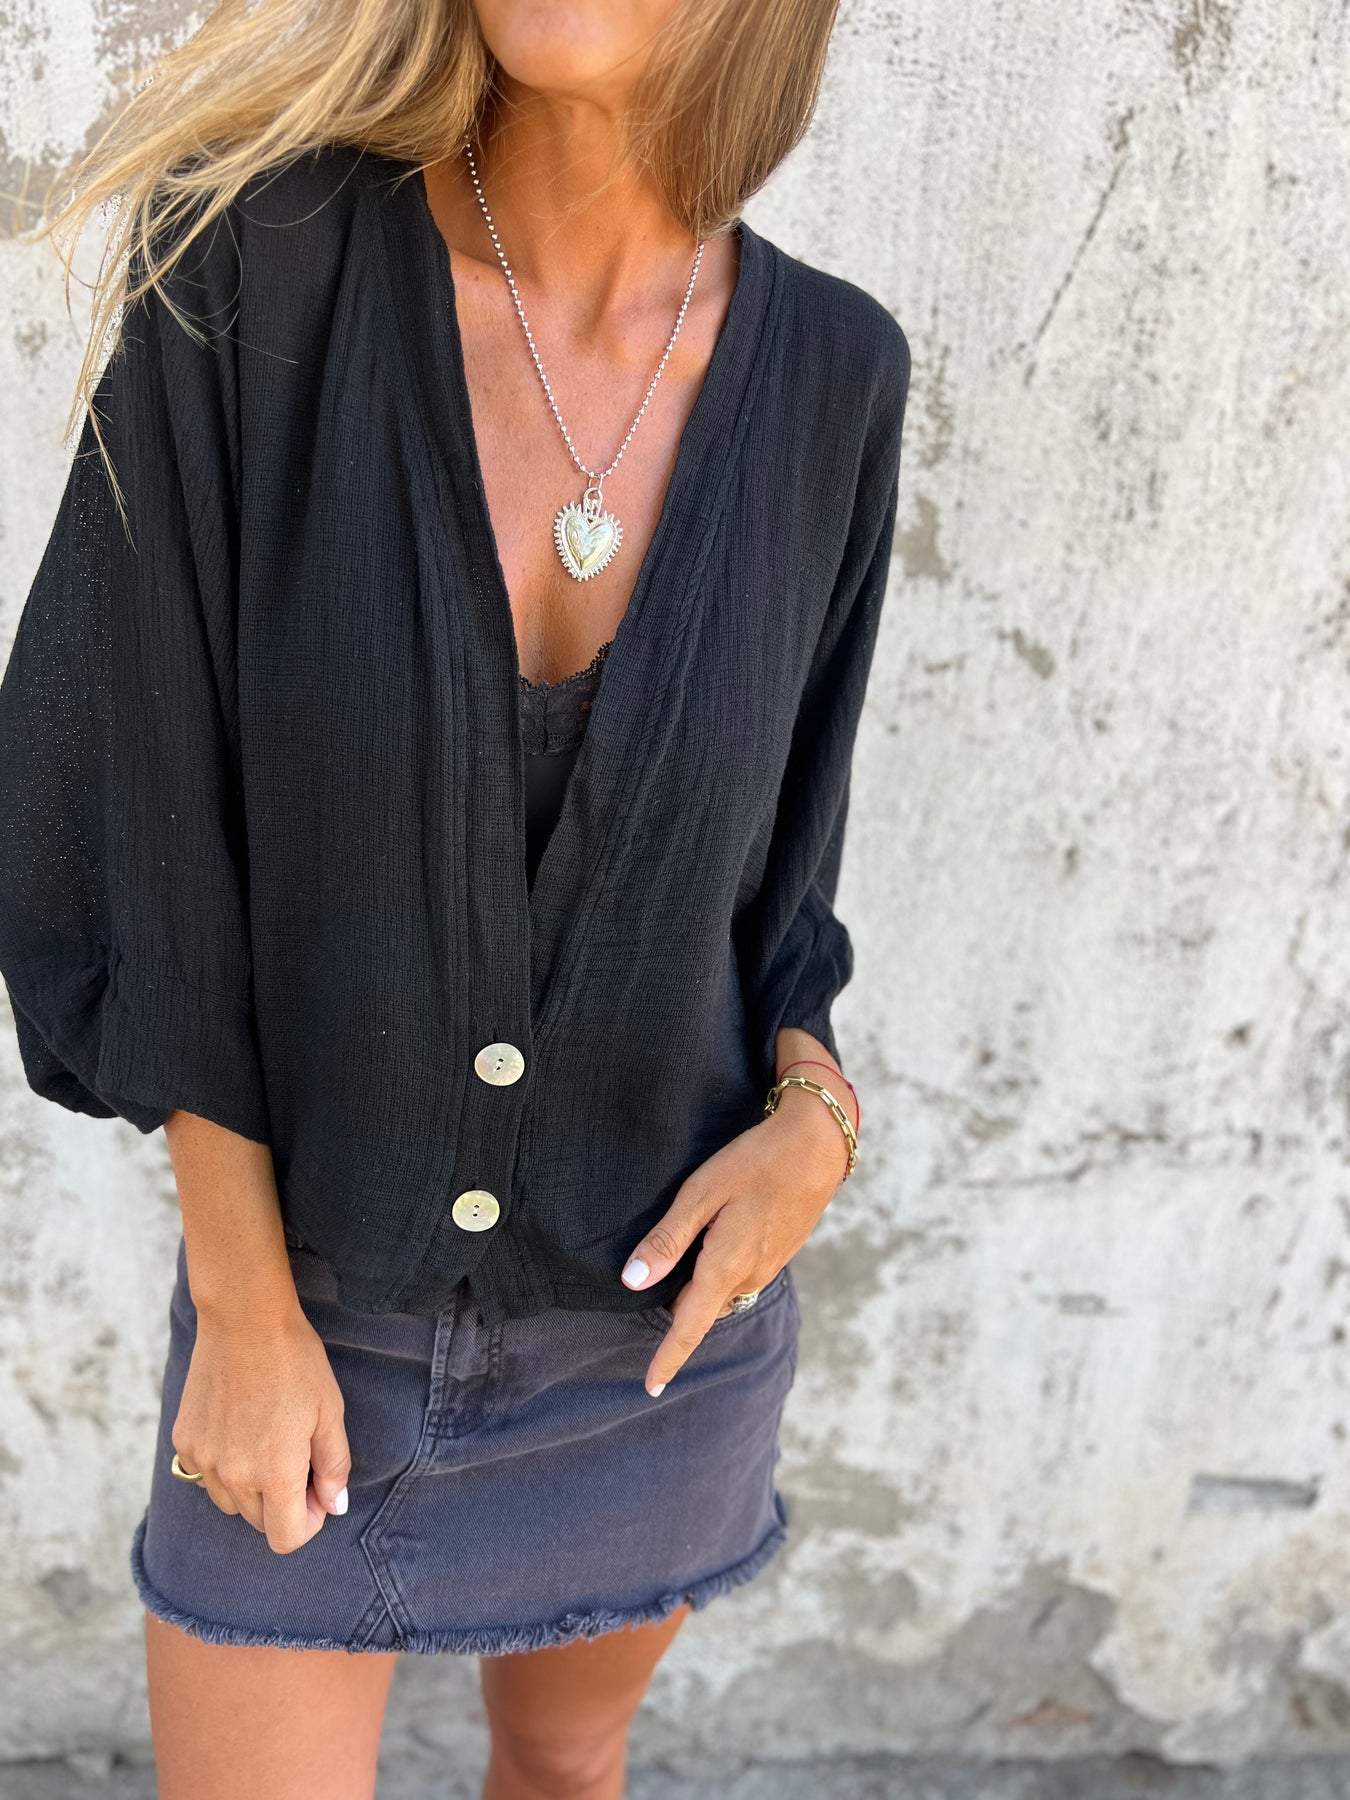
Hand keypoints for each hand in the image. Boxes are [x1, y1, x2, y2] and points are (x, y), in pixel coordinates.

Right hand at [171, 1298, 351, 1553]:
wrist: (244, 1320)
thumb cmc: (295, 1363)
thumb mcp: (329, 1412)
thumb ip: (334, 1467)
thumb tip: (334, 1507)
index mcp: (274, 1474)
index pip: (286, 1539)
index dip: (309, 1523)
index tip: (318, 1493)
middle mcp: (233, 1477)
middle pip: (259, 1523)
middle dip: (284, 1503)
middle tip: (299, 1457)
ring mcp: (203, 1461)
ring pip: (231, 1503)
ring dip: (252, 1488)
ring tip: (268, 1439)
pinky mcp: (184, 1442)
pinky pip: (207, 1476)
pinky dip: (225, 1466)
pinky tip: (240, 1427)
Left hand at [620, 1079, 850, 1394]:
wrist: (817, 1145)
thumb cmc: (754, 1162)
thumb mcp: (700, 1193)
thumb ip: (667, 1240)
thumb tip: (632, 1282)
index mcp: (726, 1266)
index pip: (689, 1327)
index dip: (668, 1357)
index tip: (651, 1386)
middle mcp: (750, 1276)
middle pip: (702, 1310)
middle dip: (677, 1312)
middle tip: (647, 1294)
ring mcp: (768, 1267)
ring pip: (722, 1293)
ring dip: (698, 1289)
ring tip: (675, 1268)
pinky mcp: (778, 1253)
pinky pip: (740, 1277)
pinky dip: (718, 1273)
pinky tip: (711, 1244)